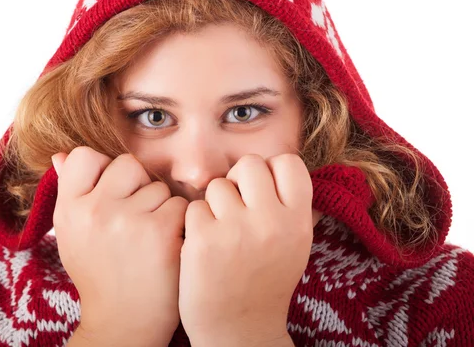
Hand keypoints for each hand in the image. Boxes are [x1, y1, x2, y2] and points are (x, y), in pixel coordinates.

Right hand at [52, 147, 187, 346]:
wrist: (123, 324)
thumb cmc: (99, 275)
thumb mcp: (72, 235)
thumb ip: (69, 192)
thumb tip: (61, 154)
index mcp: (68, 209)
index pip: (86, 155)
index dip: (103, 170)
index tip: (111, 193)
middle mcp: (94, 210)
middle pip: (128, 164)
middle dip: (137, 187)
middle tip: (134, 220)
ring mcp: (127, 220)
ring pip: (158, 186)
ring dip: (160, 208)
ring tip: (148, 240)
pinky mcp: (160, 232)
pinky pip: (179, 205)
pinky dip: (179, 224)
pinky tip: (167, 247)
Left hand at [179, 153, 314, 346]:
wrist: (239, 330)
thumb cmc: (264, 282)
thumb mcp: (295, 246)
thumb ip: (291, 208)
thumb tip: (279, 168)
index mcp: (298, 222)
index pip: (288, 162)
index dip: (270, 169)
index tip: (261, 189)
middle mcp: (271, 221)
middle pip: (249, 164)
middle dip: (238, 180)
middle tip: (235, 206)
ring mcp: (237, 229)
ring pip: (217, 184)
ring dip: (214, 203)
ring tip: (220, 231)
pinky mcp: (204, 240)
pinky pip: (194, 207)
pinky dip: (195, 223)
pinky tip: (203, 245)